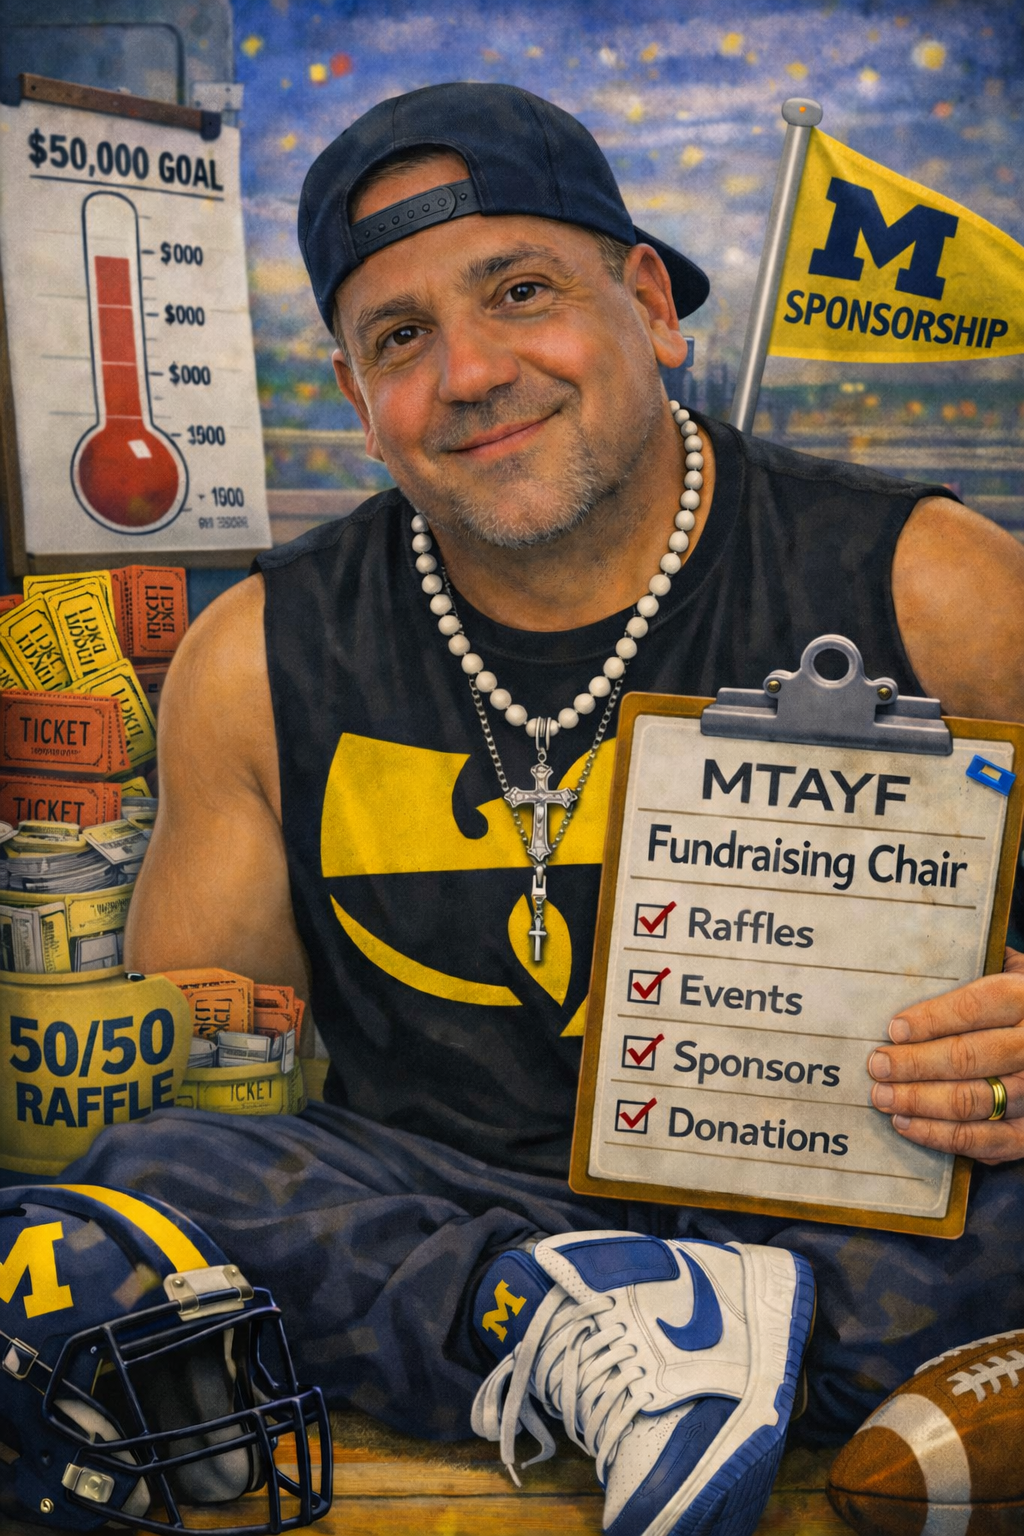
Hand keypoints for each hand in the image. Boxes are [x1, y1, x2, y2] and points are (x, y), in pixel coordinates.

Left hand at [868, 949, 1023, 1165]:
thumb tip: (912, 962)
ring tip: (882, 1096)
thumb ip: (973, 967)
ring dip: (918, 1101)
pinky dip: (940, 1136)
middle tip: (876, 1065)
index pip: (974, 1008)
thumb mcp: (1010, 972)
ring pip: (971, 1102)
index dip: (930, 1019)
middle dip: (913, 1064)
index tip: (893, 1029)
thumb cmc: (1019, 1003)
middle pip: (967, 1057)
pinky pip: (984, 1141)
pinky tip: (906, 1123)